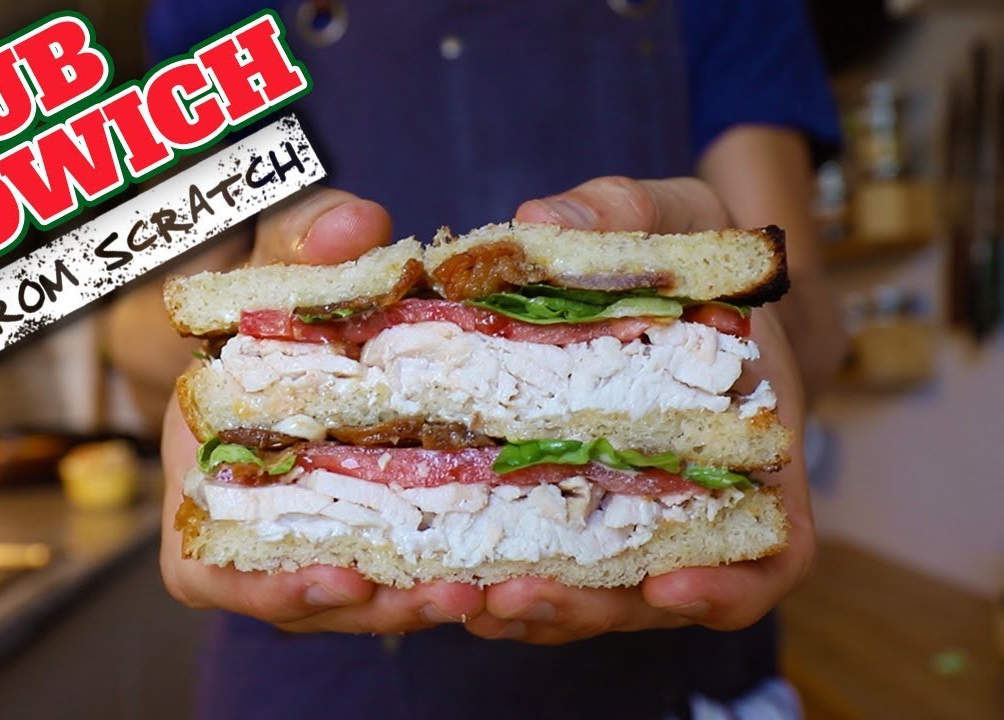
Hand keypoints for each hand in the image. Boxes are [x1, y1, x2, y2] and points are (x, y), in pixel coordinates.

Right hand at [158, 188, 484, 632]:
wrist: (296, 310)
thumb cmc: (272, 288)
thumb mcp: (281, 252)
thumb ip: (308, 235)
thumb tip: (354, 225)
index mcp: (207, 474)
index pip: (211, 567)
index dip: (267, 586)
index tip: (342, 573)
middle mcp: (256, 523)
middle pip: (303, 600)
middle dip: (374, 606)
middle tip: (449, 593)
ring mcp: (314, 536)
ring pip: (357, 602)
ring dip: (416, 605)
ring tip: (483, 589)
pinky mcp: (370, 533)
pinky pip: (396, 577)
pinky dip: (436, 580)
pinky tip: (501, 572)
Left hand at [461, 177, 815, 643]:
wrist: (671, 275)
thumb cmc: (691, 253)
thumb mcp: (669, 214)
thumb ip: (620, 213)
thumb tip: (537, 220)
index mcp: (752, 446)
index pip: (773, 548)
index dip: (730, 584)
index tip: (668, 583)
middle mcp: (695, 499)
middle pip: (659, 591)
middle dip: (588, 607)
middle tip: (513, 598)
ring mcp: (630, 513)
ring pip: (596, 595)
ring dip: (535, 609)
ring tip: (466, 600)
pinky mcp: (569, 507)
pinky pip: (548, 564)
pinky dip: (507, 581)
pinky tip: (448, 578)